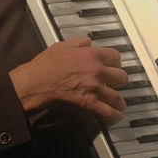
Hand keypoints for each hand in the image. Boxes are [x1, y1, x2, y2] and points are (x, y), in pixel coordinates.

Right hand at [9, 37, 127, 125]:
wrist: (36, 82)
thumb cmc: (45, 65)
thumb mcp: (61, 46)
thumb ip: (78, 42)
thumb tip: (87, 41)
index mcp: (91, 55)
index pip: (115, 56)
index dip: (116, 62)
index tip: (115, 66)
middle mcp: (96, 70)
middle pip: (121, 77)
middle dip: (119, 81)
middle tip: (117, 84)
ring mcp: (94, 87)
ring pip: (117, 97)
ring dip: (119, 102)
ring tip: (119, 104)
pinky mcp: (89, 103)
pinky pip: (108, 112)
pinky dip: (114, 116)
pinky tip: (115, 116)